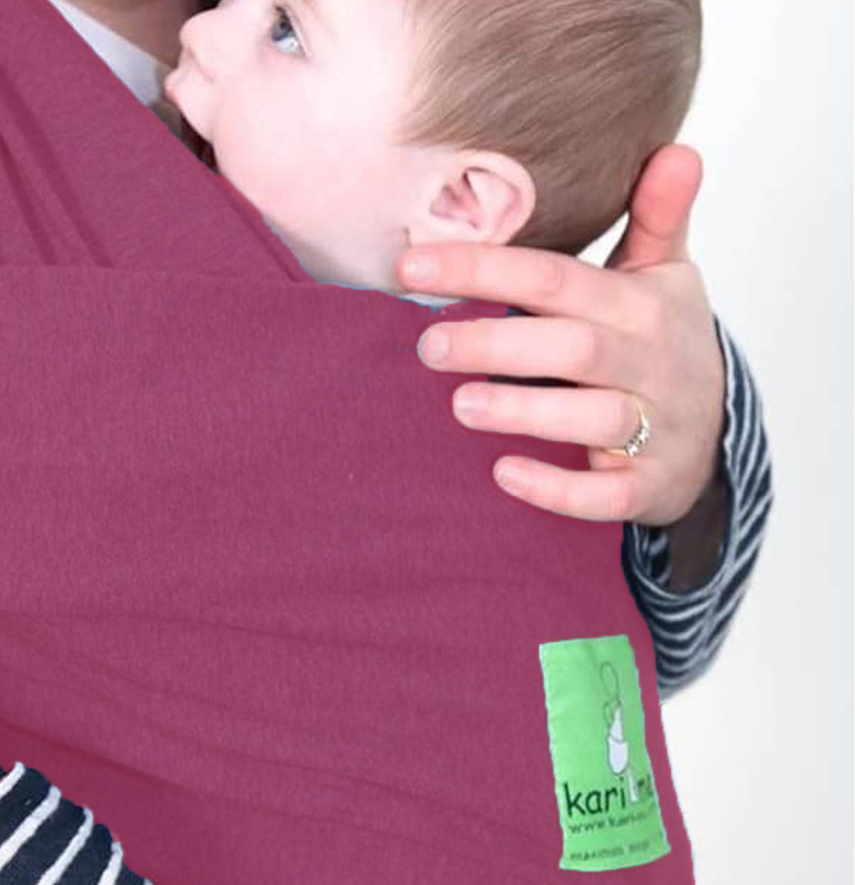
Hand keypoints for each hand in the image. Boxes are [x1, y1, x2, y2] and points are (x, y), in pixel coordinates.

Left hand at [397, 144, 726, 529]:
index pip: (556, 279)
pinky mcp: (648, 484)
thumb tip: (677, 150)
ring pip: (591, 417)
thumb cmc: (667, 344)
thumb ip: (658, 219)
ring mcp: (654, 427)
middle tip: (428, 346)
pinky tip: (504, 474)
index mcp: (639, 305)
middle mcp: (650, 362)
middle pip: (573, 346)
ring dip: (525, 411)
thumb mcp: (667, 278)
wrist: (715, 433)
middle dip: (498, 344)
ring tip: (460, 407)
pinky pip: (607, 493)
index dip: (486, 269)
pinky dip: (558, 488)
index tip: (412, 265)